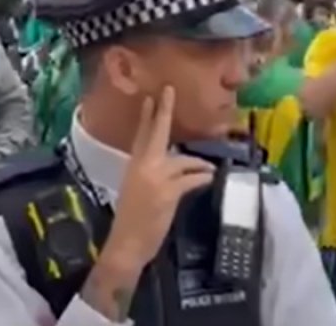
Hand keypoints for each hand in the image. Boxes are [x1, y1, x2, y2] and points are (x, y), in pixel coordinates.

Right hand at [101, 86, 216, 270]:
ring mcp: (156, 178)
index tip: (151, 98)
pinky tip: (209, 179)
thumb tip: (170, 166)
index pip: (140, 136)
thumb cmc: (131, 222)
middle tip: (169, 92)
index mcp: (133, 166)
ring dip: (199, 164)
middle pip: (156, 133)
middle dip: (163, 112)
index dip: (146, 116)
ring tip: (209, 168)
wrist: (126, 244)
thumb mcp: (136, 191)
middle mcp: (143, 167)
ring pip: (184, 161)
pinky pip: (192, 179)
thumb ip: (149, 174)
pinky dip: (202, 178)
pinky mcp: (168, 192)